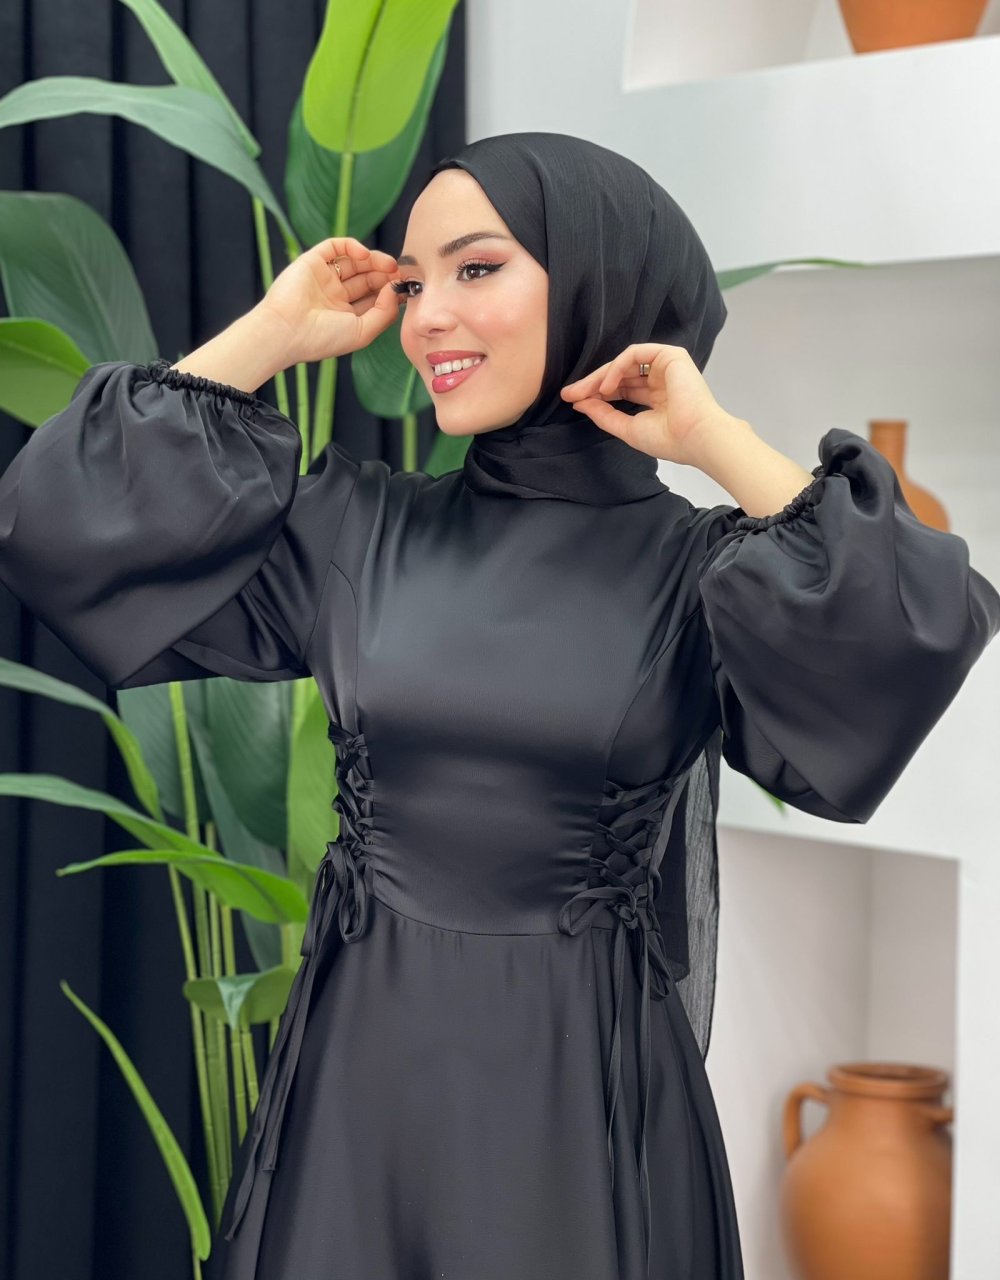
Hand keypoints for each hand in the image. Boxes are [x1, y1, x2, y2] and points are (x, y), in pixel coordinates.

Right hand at [256, 236, 403, 367]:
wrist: (286, 330)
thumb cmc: (322, 338)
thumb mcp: (363, 332)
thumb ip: (384, 312)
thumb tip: (395, 289)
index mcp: (346, 316)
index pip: (373, 298)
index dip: (390, 291)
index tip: (405, 288)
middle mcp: (335, 296)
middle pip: (367, 278)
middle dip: (385, 275)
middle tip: (400, 273)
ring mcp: (323, 279)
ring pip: (354, 262)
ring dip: (374, 260)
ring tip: (390, 265)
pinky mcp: (312, 262)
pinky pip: (335, 247)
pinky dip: (352, 246)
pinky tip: (364, 255)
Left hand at [560, 342, 744, 466]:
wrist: (696, 437)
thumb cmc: (669, 439)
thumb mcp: (627, 428)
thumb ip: (604, 414)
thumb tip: (579, 402)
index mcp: (656, 399)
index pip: (621, 390)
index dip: (596, 394)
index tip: (573, 401)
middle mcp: (661, 381)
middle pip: (620, 376)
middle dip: (592, 384)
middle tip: (569, 393)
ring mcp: (666, 367)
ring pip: (624, 363)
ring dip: (601, 376)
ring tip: (584, 391)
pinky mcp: (671, 355)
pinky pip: (635, 354)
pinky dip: (617, 367)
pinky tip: (606, 386)